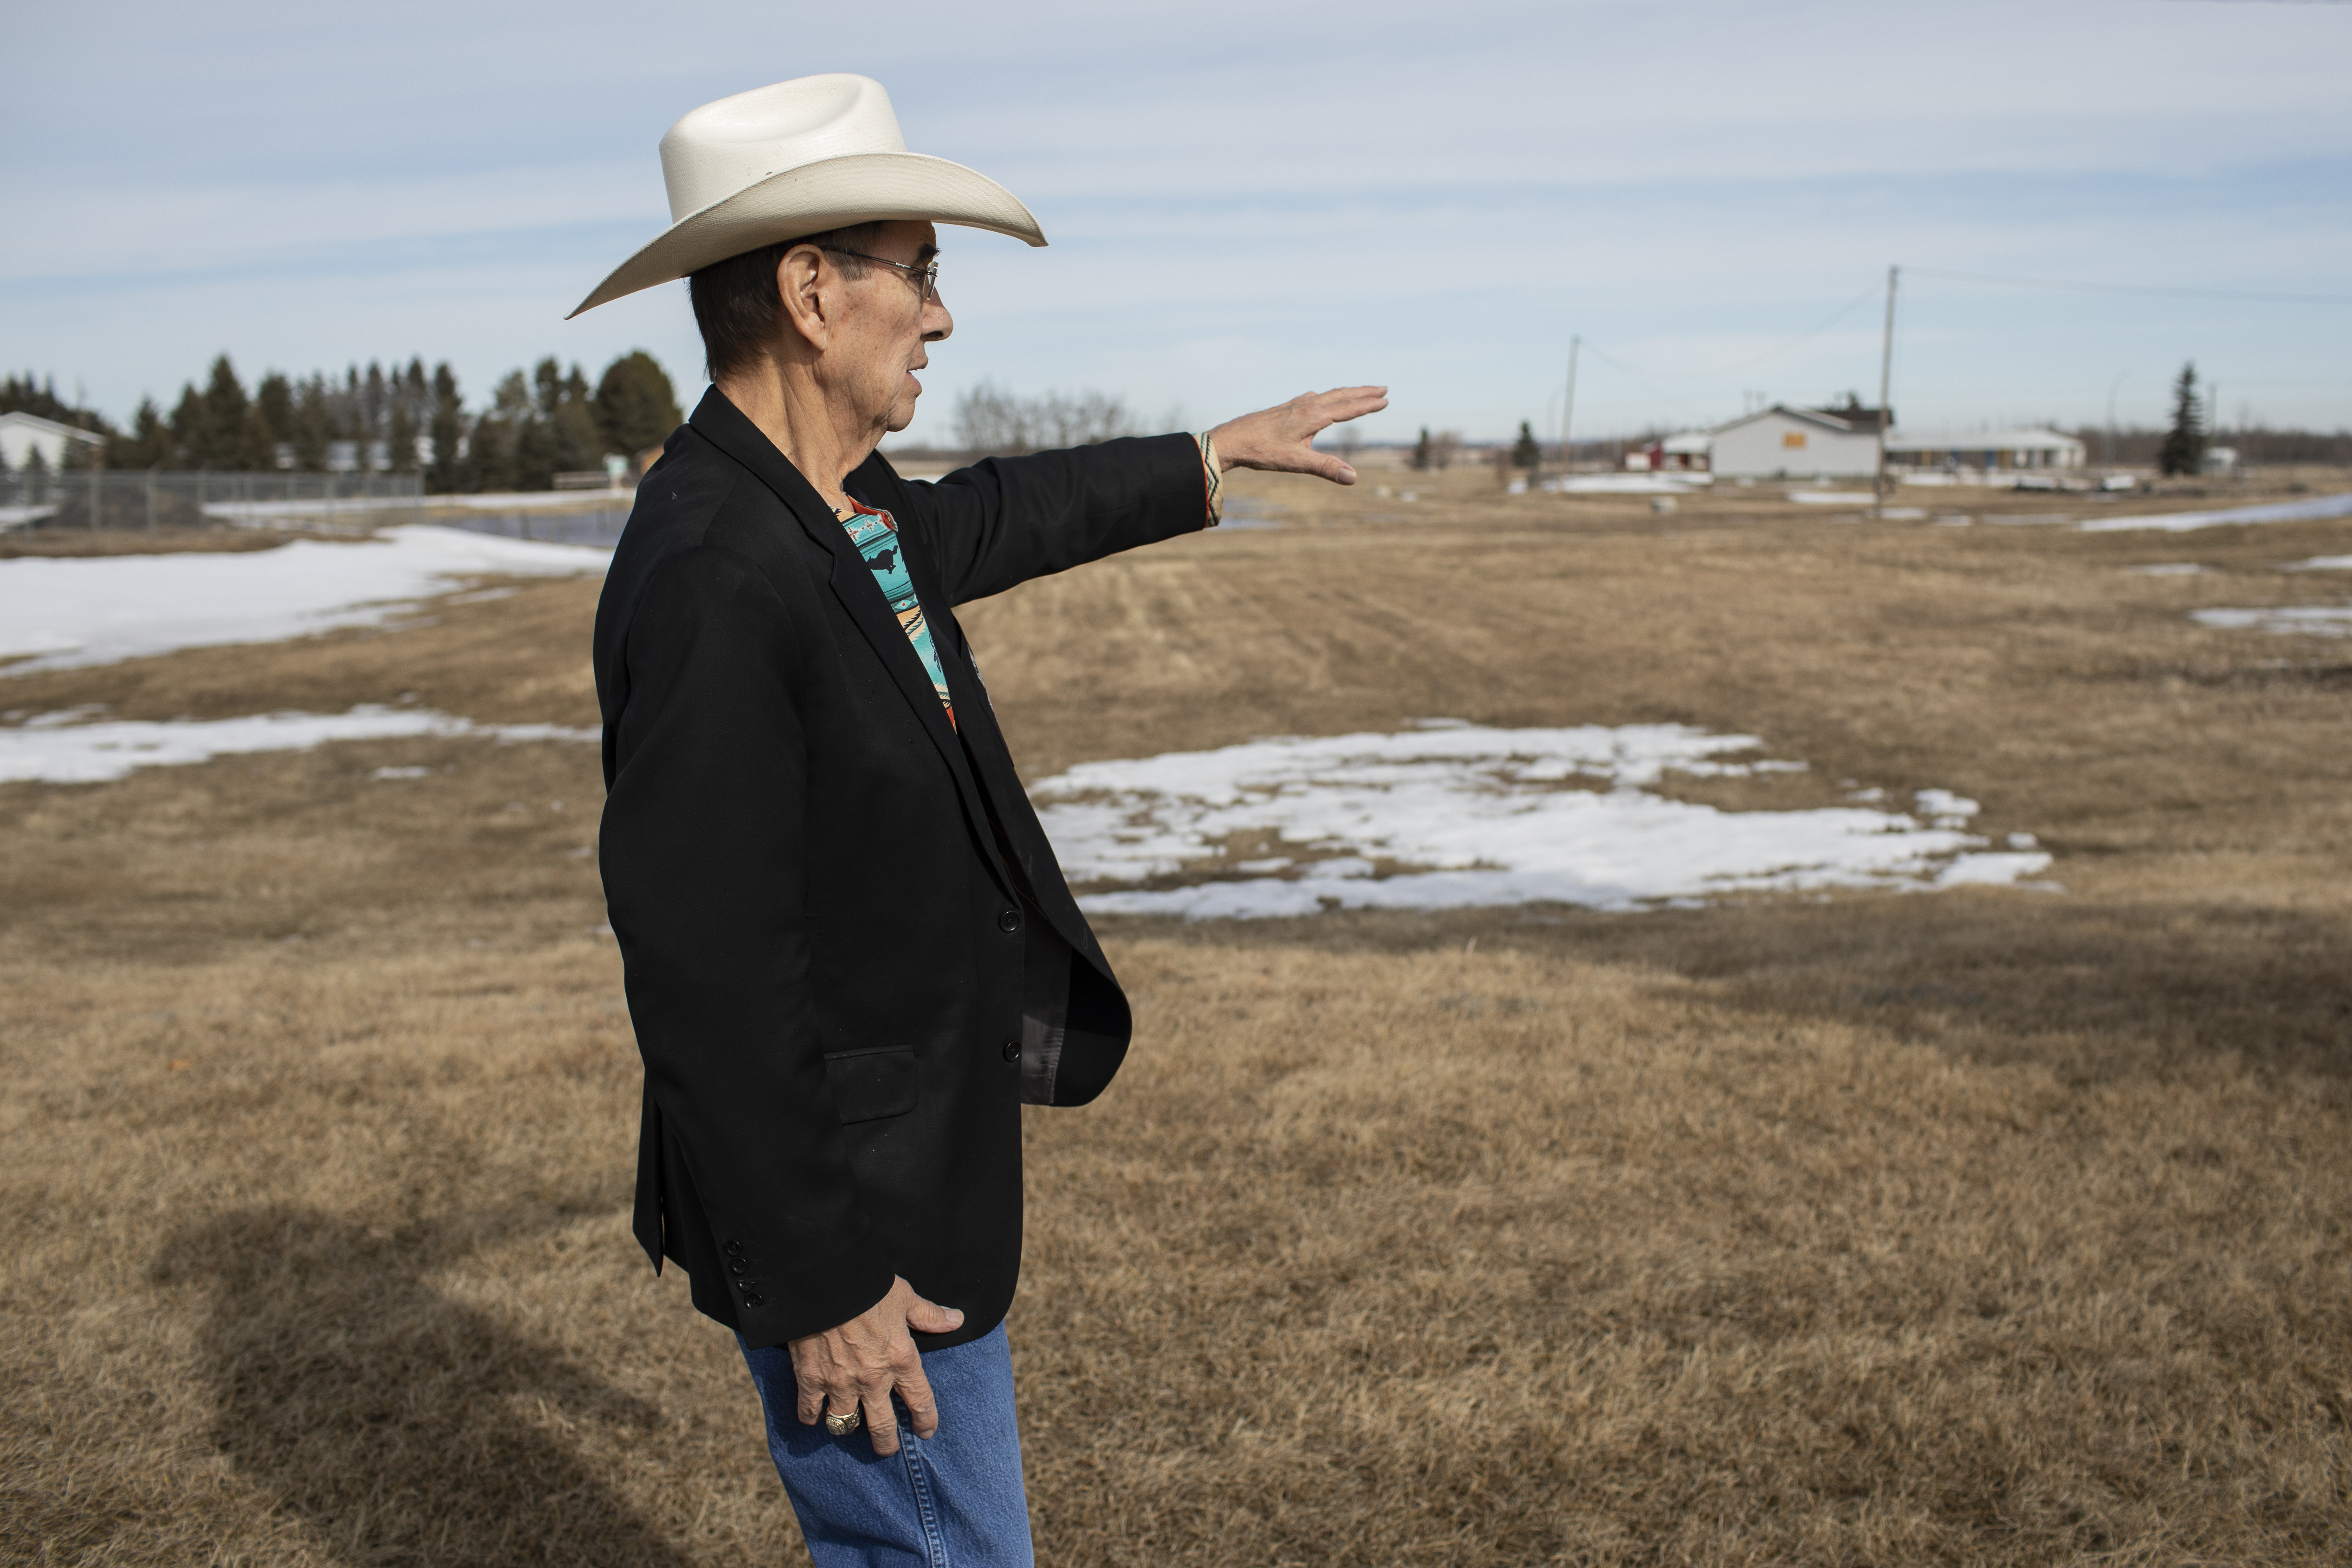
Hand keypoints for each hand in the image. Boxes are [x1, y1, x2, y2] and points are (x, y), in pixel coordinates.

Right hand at [788, 1275, 963, 1454]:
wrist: (825, 1282)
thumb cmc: (868, 1287)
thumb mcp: (905, 1298)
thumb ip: (929, 1315)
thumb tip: (956, 1319)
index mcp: (900, 1360)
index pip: (920, 1402)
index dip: (926, 1421)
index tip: (927, 1432)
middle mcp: (872, 1379)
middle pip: (882, 1427)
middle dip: (885, 1443)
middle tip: (886, 1449)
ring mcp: (840, 1383)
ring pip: (845, 1424)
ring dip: (848, 1429)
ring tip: (849, 1428)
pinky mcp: (810, 1379)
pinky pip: (810, 1411)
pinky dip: (810, 1416)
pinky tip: (812, 1416)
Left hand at [1208, 386, 1389, 484]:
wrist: (1230, 440)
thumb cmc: (1262, 451)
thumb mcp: (1297, 462)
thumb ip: (1326, 467)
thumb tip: (1353, 477)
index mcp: (1313, 416)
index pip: (1347, 408)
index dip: (1368, 405)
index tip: (1386, 399)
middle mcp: (1305, 405)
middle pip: (1340, 395)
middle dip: (1362, 392)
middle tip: (1383, 388)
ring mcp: (1293, 405)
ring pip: (1326, 395)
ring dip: (1345, 393)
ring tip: (1357, 393)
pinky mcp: (1283, 409)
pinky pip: (1310, 398)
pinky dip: (1324, 396)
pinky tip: (1316, 398)